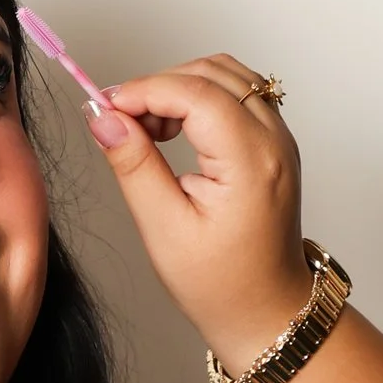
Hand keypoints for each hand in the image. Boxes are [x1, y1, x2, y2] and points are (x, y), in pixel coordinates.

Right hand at [86, 53, 318, 370]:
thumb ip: (134, 165)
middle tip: (122, 122)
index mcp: (252, 163)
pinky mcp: (274, 142)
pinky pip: (237, 93)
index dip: (143, 90)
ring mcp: (280, 138)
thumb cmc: (222, 284)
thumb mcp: (164, 229)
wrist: (267, 309)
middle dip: (159, 85)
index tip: (105, 107)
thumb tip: (103, 117)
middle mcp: (274, 141)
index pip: (195, 93)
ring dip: (179, 87)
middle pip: (211, 73)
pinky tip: (174, 130)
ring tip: (147, 129)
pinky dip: (199, 96)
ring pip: (225, 75)